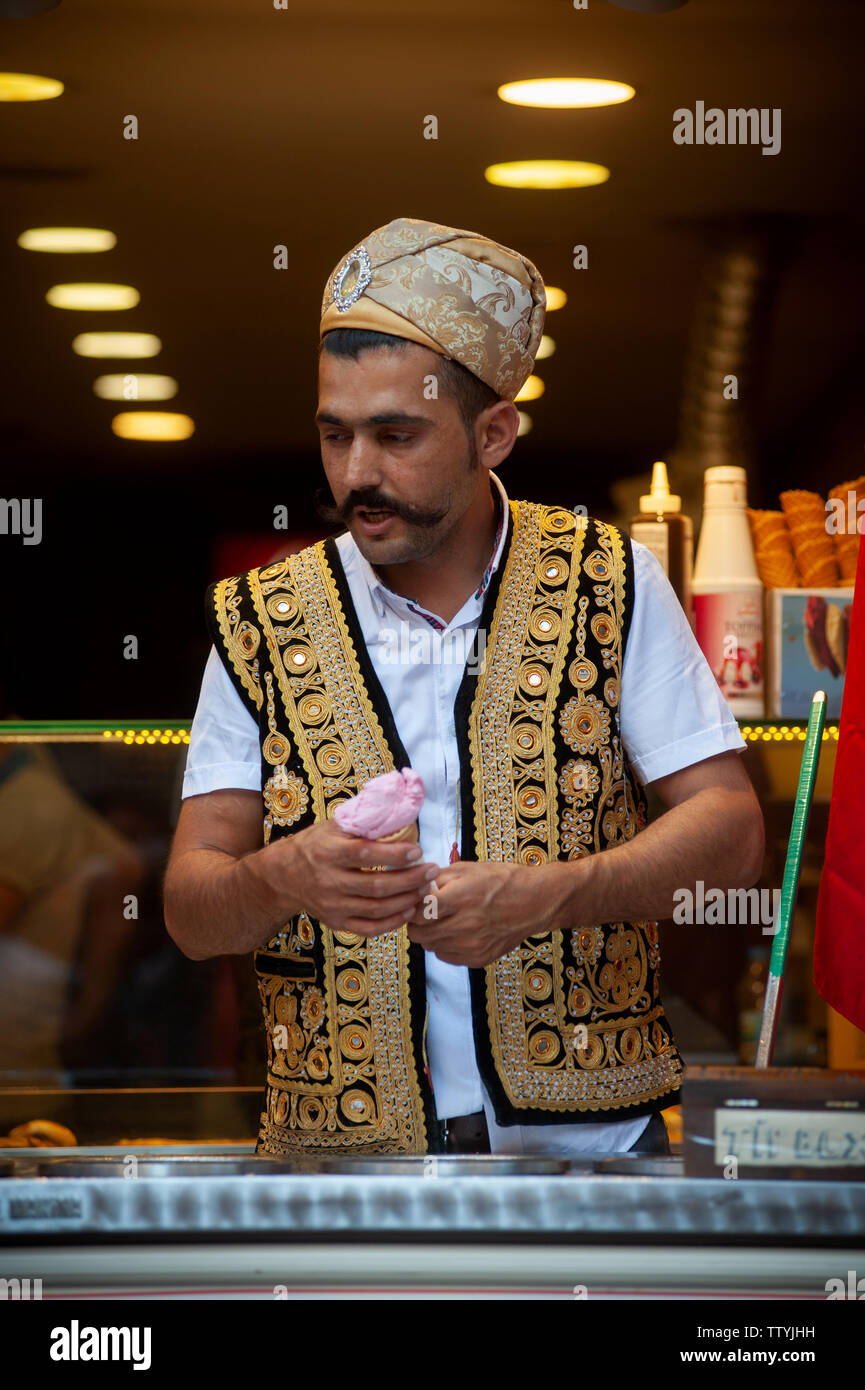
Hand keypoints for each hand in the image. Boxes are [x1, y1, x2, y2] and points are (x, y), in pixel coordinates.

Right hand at [277, 820, 439, 937]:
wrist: (284, 875)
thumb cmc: (316, 845)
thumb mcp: (334, 826)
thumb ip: (363, 820)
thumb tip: (398, 806)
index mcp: (328, 851)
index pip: (365, 854)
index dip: (394, 854)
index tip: (417, 851)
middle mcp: (329, 881)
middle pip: (376, 885)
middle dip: (409, 879)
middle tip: (431, 870)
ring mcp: (332, 905)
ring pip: (376, 909)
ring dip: (406, 900)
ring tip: (425, 889)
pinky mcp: (336, 922)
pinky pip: (368, 928)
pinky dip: (391, 922)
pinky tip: (408, 910)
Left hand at [404, 860, 559, 966]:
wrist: (535, 902)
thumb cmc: (502, 881)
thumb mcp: (467, 869)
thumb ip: (436, 879)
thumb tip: (412, 886)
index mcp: (462, 898)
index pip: (418, 912)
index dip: (412, 906)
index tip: (416, 900)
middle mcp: (466, 925)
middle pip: (419, 933)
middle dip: (416, 921)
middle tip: (426, 911)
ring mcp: (472, 945)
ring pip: (429, 946)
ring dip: (430, 934)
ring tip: (445, 919)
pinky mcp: (478, 959)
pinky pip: (445, 956)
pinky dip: (444, 945)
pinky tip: (457, 931)